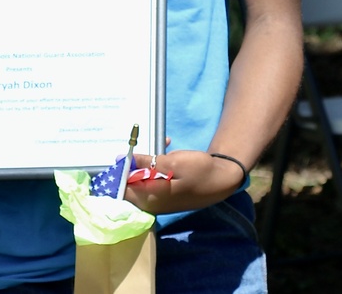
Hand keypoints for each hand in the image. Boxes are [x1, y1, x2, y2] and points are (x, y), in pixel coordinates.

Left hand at [124, 149, 246, 214]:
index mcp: (150, 199)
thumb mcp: (171, 163)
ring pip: (142, 176)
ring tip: (155, 141)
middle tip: (135, 141)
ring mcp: (159, 197)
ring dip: (145, 158)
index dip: (117, 171)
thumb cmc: (198, 172)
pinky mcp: (166, 190)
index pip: (121, 189)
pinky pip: (153, 175)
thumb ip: (145, 163)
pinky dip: (155, 161)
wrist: (224, 178)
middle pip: (129, 182)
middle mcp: (151, 202)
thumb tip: (120, 159)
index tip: (119, 152)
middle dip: (131, 161)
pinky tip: (164, 144)